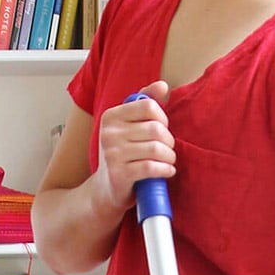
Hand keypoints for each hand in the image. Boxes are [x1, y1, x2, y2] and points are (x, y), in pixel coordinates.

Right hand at [94, 80, 175, 211]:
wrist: (105, 189)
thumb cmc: (122, 153)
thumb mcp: (128, 125)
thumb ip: (144, 103)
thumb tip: (162, 85)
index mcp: (111, 116)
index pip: (148, 106)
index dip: (162, 117)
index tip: (161, 128)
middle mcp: (108, 133)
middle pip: (156, 128)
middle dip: (169, 140)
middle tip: (167, 148)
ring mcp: (112, 154)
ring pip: (156, 149)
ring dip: (170, 156)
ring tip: (168, 160)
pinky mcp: (120, 175)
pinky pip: (152, 167)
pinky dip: (166, 169)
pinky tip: (167, 171)